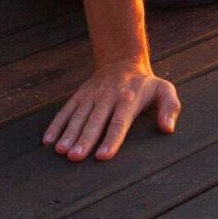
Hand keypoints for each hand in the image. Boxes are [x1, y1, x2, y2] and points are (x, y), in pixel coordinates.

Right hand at [44, 60, 179, 161]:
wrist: (122, 61)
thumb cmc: (145, 84)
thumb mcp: (164, 90)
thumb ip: (170, 108)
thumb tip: (167, 128)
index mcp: (128, 100)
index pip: (119, 123)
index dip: (111, 140)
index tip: (103, 156)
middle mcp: (107, 98)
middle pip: (95, 122)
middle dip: (84, 140)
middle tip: (75, 157)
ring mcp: (91, 96)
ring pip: (78, 116)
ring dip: (68, 133)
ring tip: (61, 151)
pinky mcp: (79, 96)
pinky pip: (66, 110)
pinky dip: (56, 124)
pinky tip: (48, 140)